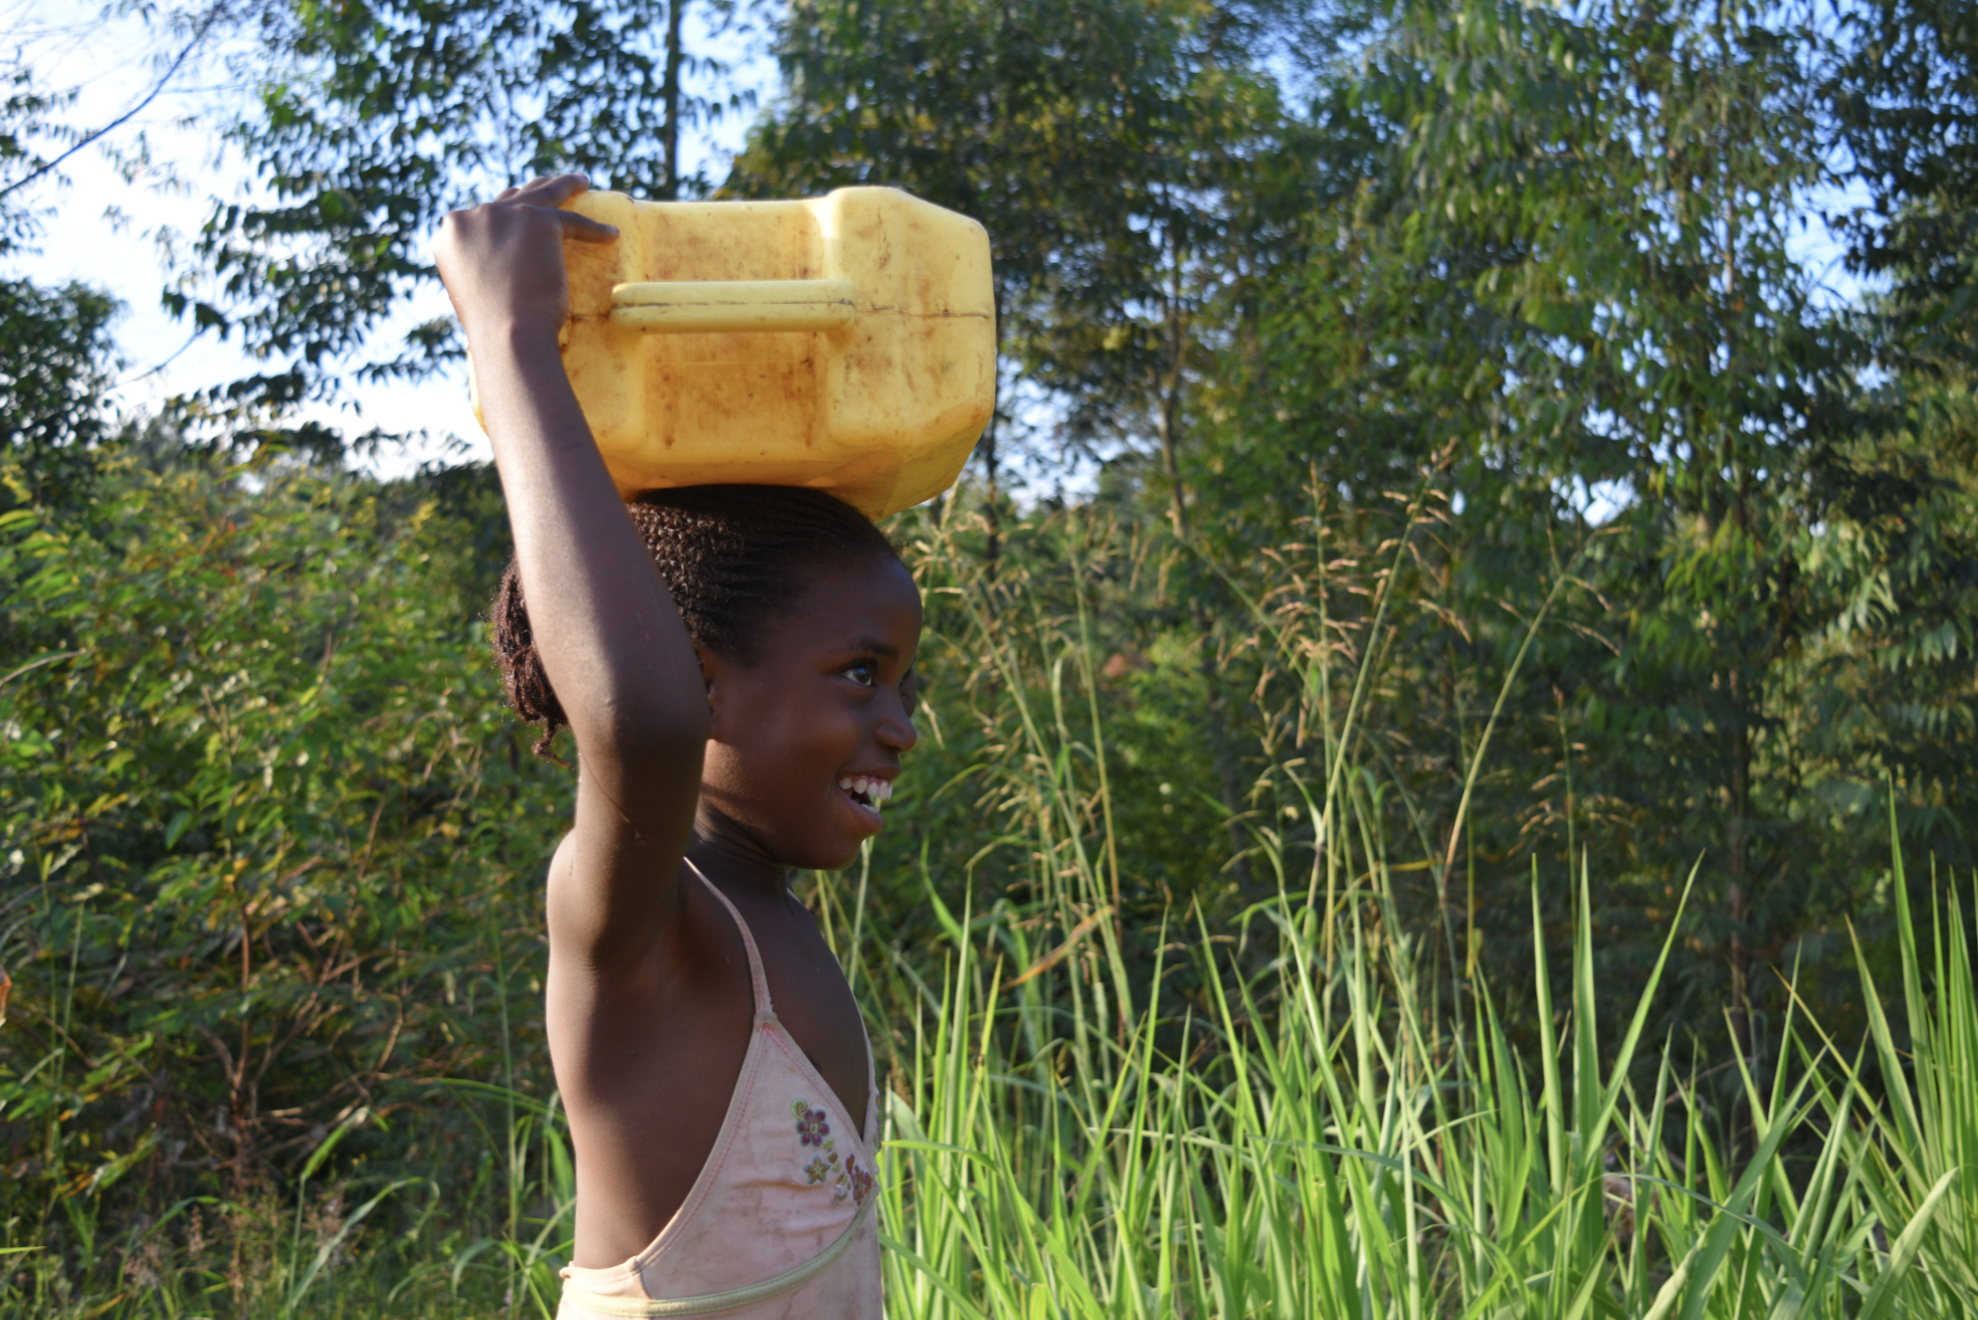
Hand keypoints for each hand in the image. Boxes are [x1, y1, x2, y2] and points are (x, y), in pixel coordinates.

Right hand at [434, 174, 618, 346]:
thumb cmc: (493, 326)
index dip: (503, 216)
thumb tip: (502, 264)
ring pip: (543, 192)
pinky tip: (611, 234)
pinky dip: (595, 229)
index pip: (482, 216)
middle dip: (533, 192)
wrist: (508, 333)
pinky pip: (574, 221)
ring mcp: (507, 213)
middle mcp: (474, 216)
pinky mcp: (539, 220)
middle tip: (552, 187)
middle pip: (511, 197)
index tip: (518, 218)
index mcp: (451, 231)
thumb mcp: (473, 287)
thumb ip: (481, 263)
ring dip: (564, 185)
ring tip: (581, 183)